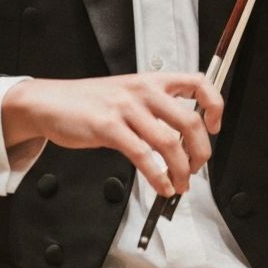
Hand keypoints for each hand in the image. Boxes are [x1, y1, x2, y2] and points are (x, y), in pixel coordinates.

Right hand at [1, 72, 222, 196]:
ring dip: (181, 170)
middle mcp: (143, 91)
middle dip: (200, 152)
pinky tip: (161, 186)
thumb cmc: (92, 101)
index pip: (197, 82)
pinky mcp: (108, 127)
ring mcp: (126, 108)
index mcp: (152, 81)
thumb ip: (155, 109)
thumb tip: (184, 138)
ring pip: (168, 143)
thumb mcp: (129, 94)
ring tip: (181, 185)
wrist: (52, 102)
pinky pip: (143, 156)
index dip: (214, 104)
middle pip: (188, 121)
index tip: (214, 126)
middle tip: (198, 168)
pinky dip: (157, 176)